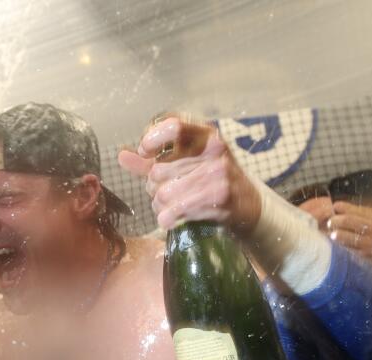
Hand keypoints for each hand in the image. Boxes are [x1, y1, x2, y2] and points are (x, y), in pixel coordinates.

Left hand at [118, 116, 261, 232]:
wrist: (248, 205)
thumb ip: (153, 160)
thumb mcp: (187, 164)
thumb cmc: (211, 181)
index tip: (144, 153)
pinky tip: (171, 220)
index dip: (152, 139)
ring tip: (170, 207)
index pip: (174, 126)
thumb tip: (123, 156)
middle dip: (154, 187)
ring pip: (165, 193)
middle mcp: (214, 150)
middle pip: (159, 170)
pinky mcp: (220, 196)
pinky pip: (177, 210)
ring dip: (160, 206)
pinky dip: (168, 218)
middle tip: (164, 192)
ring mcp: (219, 173)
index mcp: (205, 135)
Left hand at [328, 197, 371, 288]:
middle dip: (335, 220)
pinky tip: (342, 248)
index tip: (336, 206)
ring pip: (343, 239)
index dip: (343, 207)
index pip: (356, 209)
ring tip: (334, 234)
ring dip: (336, 235)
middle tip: (332, 221)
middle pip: (345, 222)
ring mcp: (371, 247)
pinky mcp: (369, 261)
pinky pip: (350, 253)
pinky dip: (343, 249)